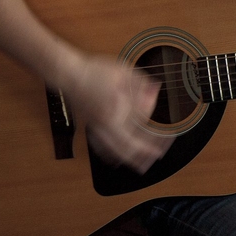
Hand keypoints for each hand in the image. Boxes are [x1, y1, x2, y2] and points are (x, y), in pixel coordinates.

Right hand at [66, 56, 173, 172]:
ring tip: (142, 166)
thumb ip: (141, 83)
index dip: (154, 131)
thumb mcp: (123, 71)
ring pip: (114, 149)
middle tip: (158, 156)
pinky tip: (117, 159)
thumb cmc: (95, 70)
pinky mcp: (91, 126)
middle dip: (144, 154)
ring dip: (129, 159)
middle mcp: (106, 121)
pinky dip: (111, 155)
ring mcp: (97, 125)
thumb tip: (155, 91)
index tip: (167, 136)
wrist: (69, 74)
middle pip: (127, 146)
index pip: (141, 124)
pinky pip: (101, 146)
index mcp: (116, 108)